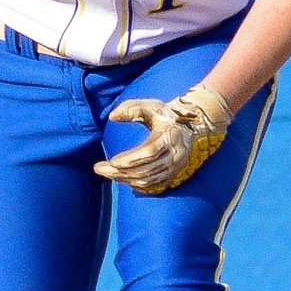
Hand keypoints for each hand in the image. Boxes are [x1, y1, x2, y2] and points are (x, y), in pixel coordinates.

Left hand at [98, 84, 234, 194]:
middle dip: (120, 172)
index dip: (130, 158)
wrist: (191, 127)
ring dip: (125, 179)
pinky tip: (120, 178)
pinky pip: (152, 184)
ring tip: (106, 173)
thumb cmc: (165, 115)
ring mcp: (174, 167)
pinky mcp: (172, 174)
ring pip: (147, 179)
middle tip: (99, 168)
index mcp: (169, 137)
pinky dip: (135, 183)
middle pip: (145, 169)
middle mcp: (174, 155)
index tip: (111, 161)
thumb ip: (131, 109)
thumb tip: (112, 116)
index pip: (149, 152)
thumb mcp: (150, 106)